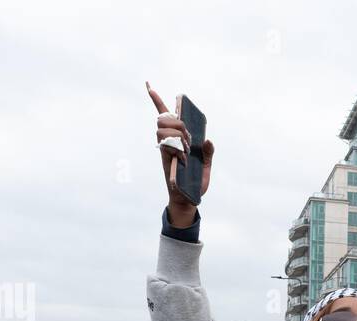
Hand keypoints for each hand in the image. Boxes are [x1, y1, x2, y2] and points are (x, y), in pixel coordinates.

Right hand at [148, 82, 213, 228]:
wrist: (188, 199)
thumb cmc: (195, 182)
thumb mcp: (206, 166)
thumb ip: (208, 153)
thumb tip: (208, 139)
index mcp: (179, 139)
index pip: (166, 115)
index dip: (157, 100)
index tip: (148, 85)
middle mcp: (169, 141)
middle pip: (164, 119)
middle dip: (177, 122)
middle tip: (189, 139)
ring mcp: (165, 148)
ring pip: (162, 129)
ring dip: (176, 134)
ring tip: (186, 148)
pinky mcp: (164, 157)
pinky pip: (165, 143)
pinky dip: (175, 145)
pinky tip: (183, 155)